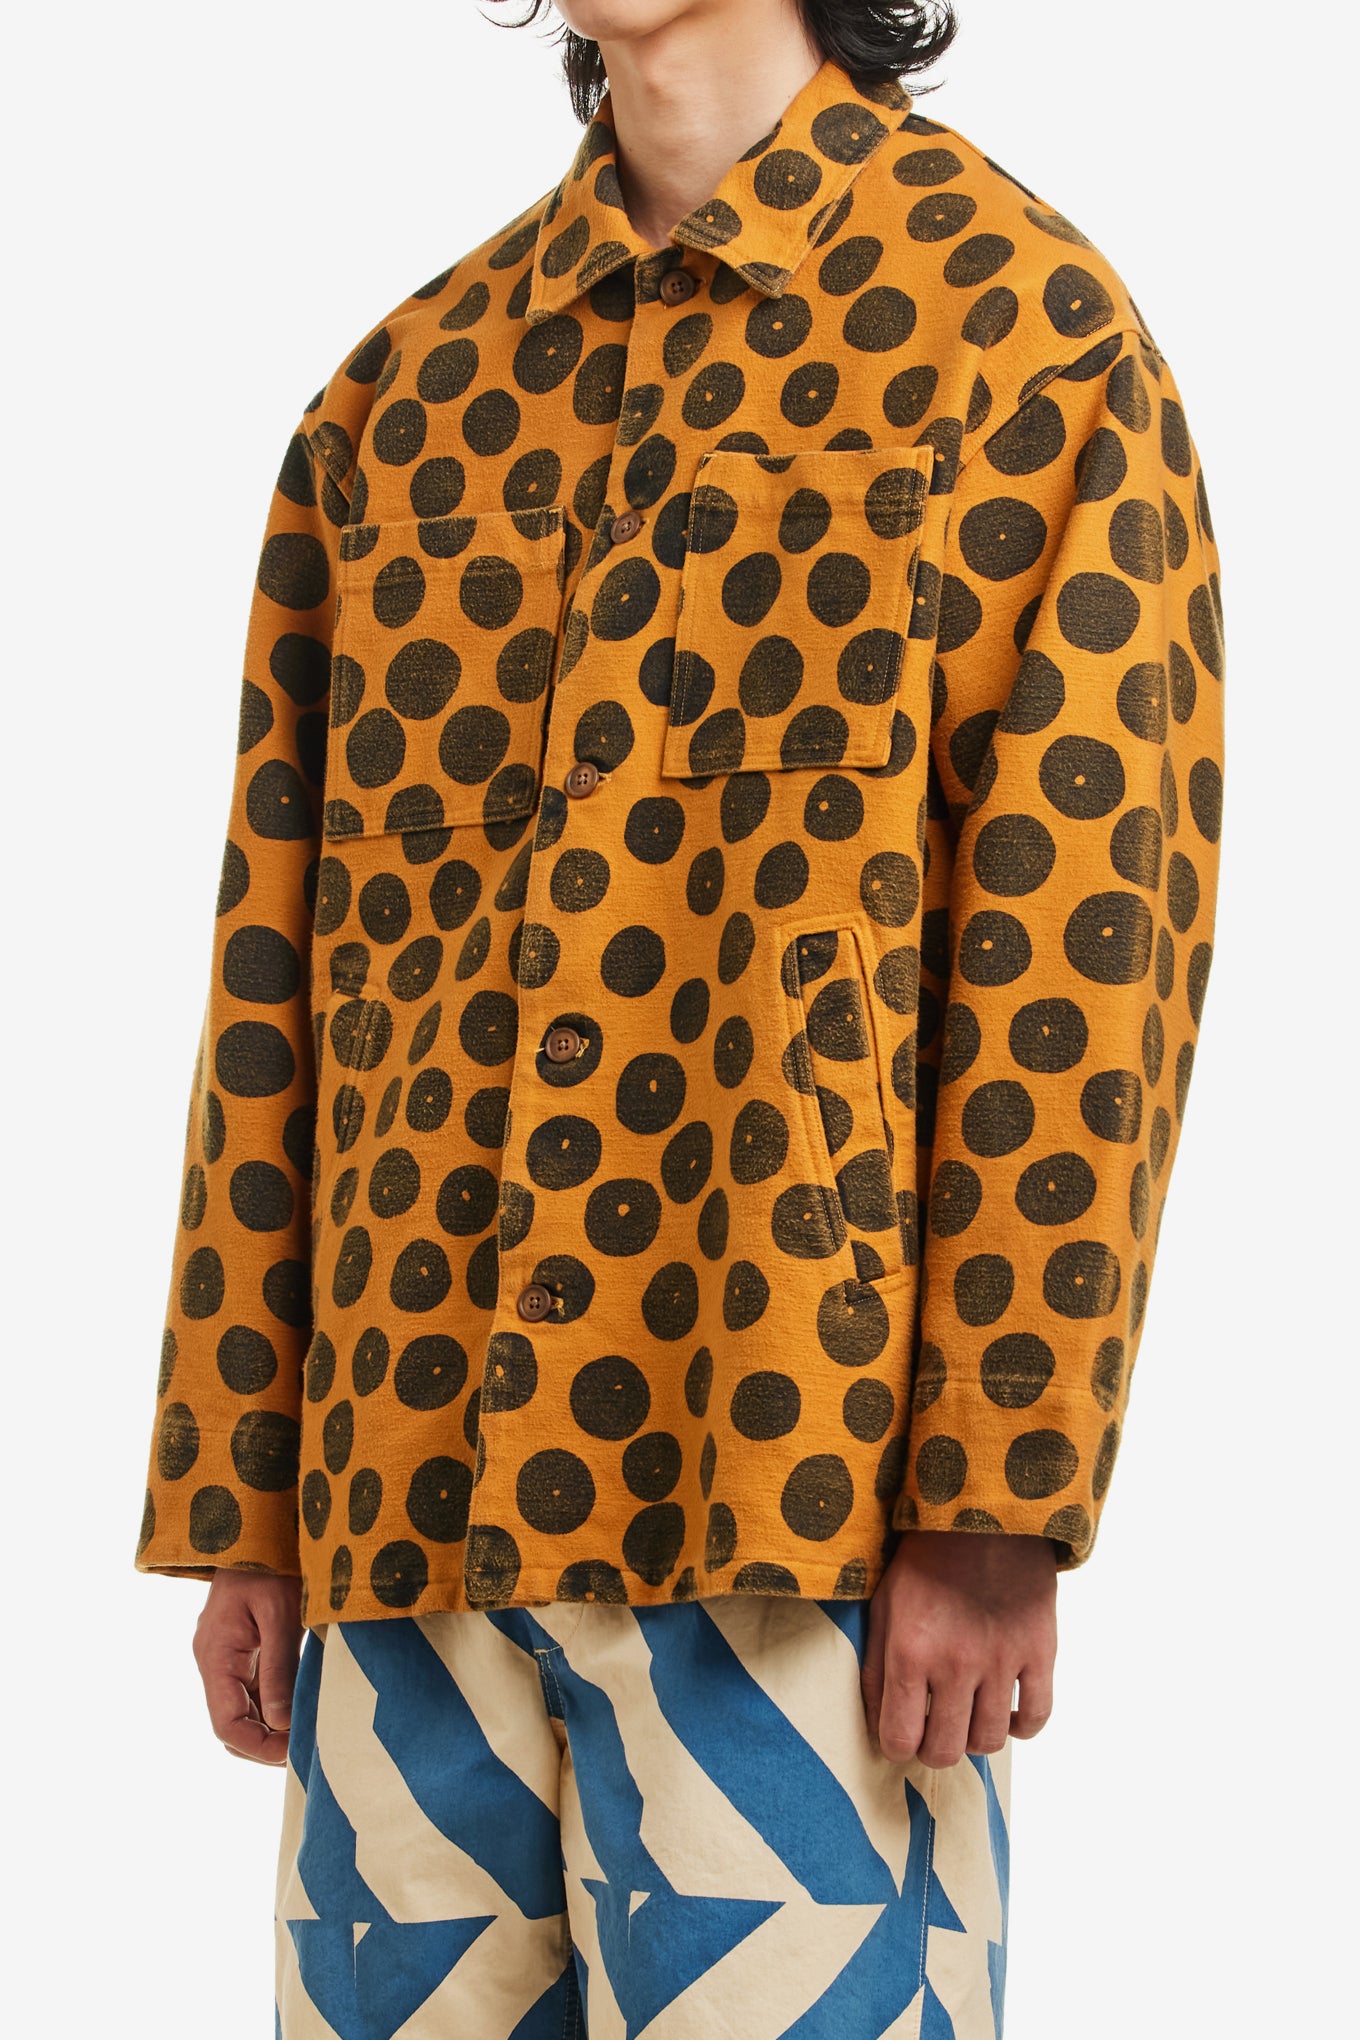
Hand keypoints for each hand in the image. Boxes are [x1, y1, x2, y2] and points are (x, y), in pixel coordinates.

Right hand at [193, 1570, 303, 1765]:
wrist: (255, 1524)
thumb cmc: (269, 1562)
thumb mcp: (281, 1613)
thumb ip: (279, 1669)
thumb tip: (281, 1724)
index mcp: (215, 1655)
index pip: (226, 1724)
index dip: (258, 1747)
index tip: (294, 1754)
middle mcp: (213, 1660)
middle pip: (231, 1723)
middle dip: (265, 1744)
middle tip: (306, 1750)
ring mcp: (225, 1654)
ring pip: (242, 1708)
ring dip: (270, 1727)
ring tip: (308, 1733)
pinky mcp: (240, 1647)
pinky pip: (251, 1688)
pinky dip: (272, 1705)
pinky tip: (301, 1706)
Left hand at [862, 1530, 1056, 1768]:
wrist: (983, 1513)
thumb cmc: (924, 1560)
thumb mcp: (883, 1605)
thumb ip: (875, 1667)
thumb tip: (879, 1724)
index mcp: (908, 1650)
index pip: (900, 1739)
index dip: (897, 1746)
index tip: (901, 1733)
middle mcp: (955, 1663)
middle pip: (944, 1750)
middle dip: (933, 1749)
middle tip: (933, 1728)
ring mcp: (1001, 1660)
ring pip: (988, 1742)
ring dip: (973, 1737)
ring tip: (966, 1714)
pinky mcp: (1039, 1651)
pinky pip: (1036, 1717)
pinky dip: (1020, 1726)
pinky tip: (1005, 1712)